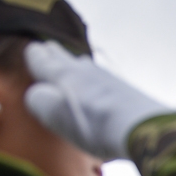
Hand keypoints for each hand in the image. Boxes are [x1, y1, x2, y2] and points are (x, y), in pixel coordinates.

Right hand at [24, 41, 169, 159]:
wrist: (142, 127)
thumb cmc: (94, 124)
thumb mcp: (56, 115)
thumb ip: (40, 101)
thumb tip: (39, 93)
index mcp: (64, 74)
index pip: (44, 61)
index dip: (36, 57)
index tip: (33, 49)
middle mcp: (86, 71)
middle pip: (66, 59)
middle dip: (55, 54)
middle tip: (49, 48)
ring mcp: (109, 80)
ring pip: (87, 67)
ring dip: (76, 65)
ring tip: (73, 64)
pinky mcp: (127, 93)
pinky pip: (104, 82)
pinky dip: (95, 82)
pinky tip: (101, 87)